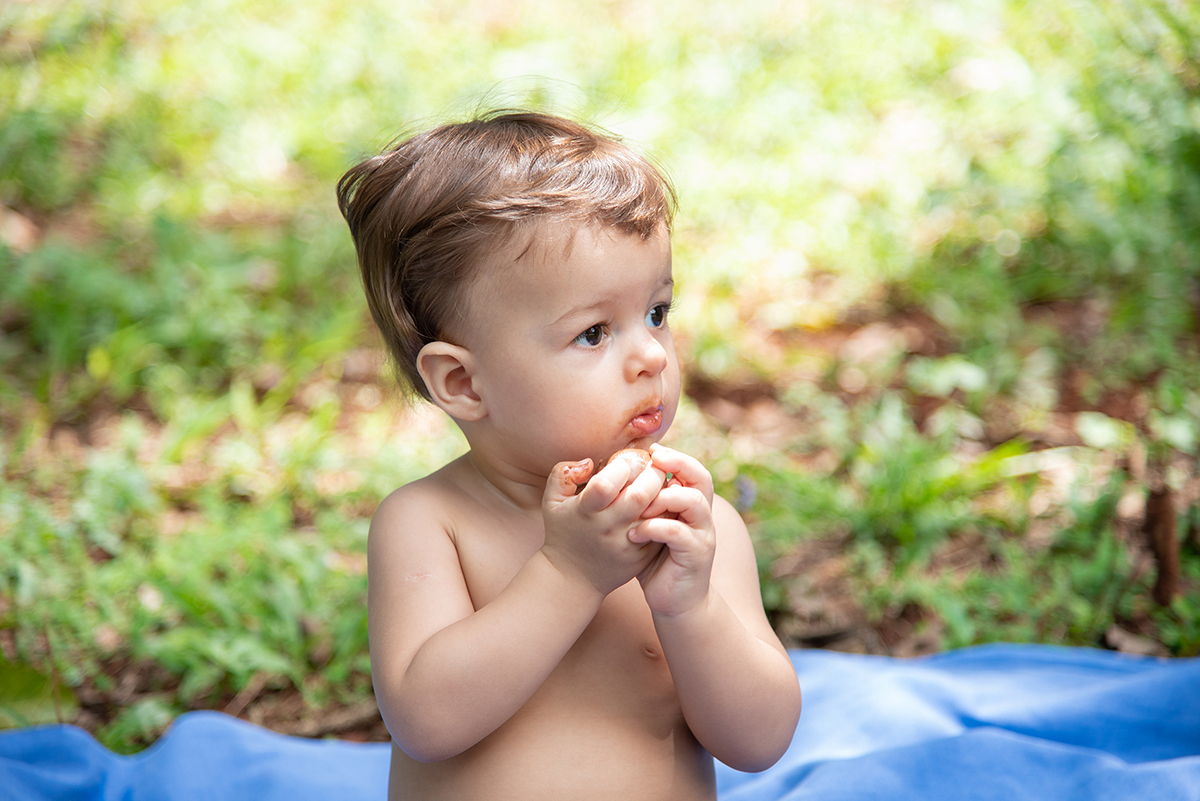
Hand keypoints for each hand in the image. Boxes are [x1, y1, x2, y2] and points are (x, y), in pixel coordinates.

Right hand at [540, 455, 668, 596]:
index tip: (623, 463)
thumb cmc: (563, 531)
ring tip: (662, 482)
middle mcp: (608, 528)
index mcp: (585, 511)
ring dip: (665, 493)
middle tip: (655, 466)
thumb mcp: (552, 501)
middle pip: (640, 496)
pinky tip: (662, 504)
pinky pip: (663, 530)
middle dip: (653, 474)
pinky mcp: (642, 556)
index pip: (607, 484)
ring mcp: (627, 544)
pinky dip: (667, 513)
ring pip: (658, 514)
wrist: (572, 577)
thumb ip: (562, 473)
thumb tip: (590, 462)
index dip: (620, 467)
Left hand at [627, 444, 715, 615]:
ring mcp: (703, 535)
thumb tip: (618, 477)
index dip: (675, 457)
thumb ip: (644, 504)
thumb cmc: (657, 561)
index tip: (651, 451)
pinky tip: (634, 534)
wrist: (675, 602)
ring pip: (692, 502)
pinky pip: (678, 532)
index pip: (693, 470)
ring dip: (662, 499)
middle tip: (652, 461)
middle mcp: (703, 516)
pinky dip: (654, 528)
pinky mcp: (696, 555)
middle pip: (701, 478)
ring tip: (637, 508)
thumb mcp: (650, 526)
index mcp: (692, 506)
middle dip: (677, 464)